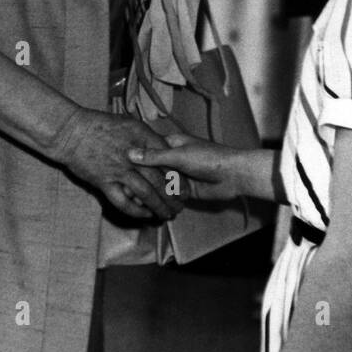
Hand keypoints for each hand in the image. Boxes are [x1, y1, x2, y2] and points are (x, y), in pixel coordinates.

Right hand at [53, 109, 182, 221]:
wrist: (70, 132)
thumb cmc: (98, 124)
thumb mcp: (128, 123)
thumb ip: (146, 137)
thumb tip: (163, 147)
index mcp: (141, 137)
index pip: (168, 159)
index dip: (178, 175)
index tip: (185, 187)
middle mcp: (133, 154)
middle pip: (160, 179)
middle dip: (173, 196)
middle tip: (181, 206)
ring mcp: (118, 169)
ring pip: (146, 193)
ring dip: (159, 206)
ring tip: (167, 215)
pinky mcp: (104, 181)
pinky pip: (123, 201)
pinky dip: (136, 210)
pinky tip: (145, 215)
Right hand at [127, 133, 244, 201]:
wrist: (232, 175)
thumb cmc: (207, 158)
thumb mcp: (179, 155)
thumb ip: (155, 156)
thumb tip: (129, 153)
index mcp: (170, 144)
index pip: (146, 150)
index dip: (133, 159)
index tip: (118, 167)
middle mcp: (171, 159)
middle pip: (150, 170)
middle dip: (139, 179)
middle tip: (124, 190)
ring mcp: (177, 175)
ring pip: (157, 184)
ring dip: (147, 192)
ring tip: (133, 201)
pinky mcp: (183, 190)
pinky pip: (167, 195)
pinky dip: (158, 200)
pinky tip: (147, 207)